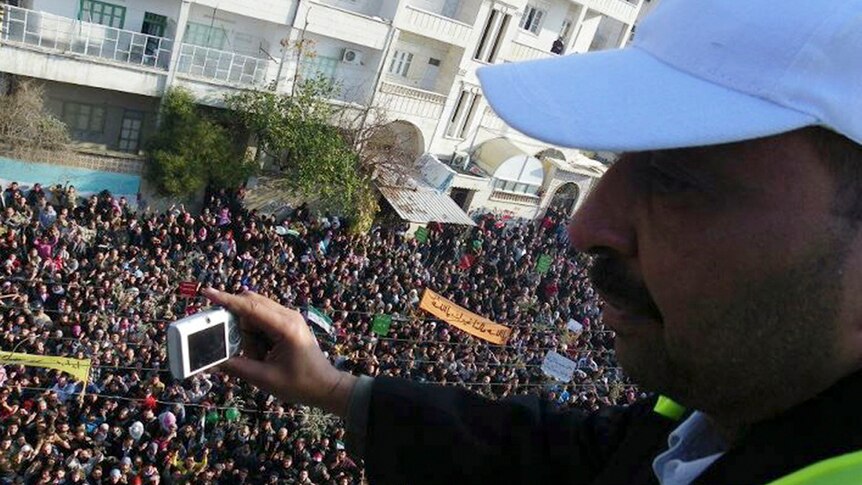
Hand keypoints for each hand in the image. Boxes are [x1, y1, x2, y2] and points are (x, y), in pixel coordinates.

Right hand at [202, 289, 355, 416]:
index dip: (227, 300)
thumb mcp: (265, 379)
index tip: (208, 293)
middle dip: (238, 326)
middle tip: (239, 350)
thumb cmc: (300, 384)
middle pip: (250, 306)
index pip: (250, 307)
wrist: (326, 387)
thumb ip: (237, 367)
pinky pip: (262, 321)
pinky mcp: (287, 323)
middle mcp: (288, 316)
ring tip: (260, 358)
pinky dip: (255, 336)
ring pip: (254, 314)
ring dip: (248, 334)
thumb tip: (212, 361)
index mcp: (285, 327)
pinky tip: (263, 354)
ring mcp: (289, 318)